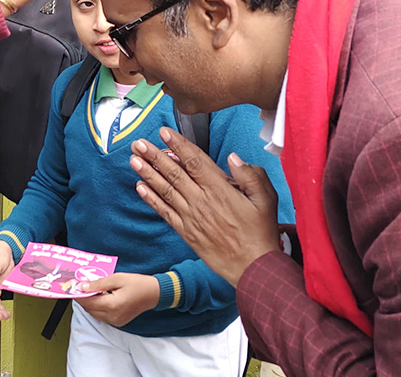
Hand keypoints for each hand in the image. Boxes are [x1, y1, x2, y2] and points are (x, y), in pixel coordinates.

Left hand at [77, 273, 160, 326]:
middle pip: (90, 309)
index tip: (72, 287)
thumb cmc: (138, 284)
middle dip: (83, 299)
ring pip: (94, 314)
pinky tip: (98, 297)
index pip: (88, 303)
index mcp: (112, 306)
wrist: (154, 293)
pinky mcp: (118, 322)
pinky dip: (97, 307)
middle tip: (78, 287)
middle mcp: (113, 317)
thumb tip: (82, 286)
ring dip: (89, 303)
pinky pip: (102, 316)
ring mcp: (116, 321)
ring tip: (88, 290)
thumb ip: (98, 283)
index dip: (78, 295)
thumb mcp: (117, 278)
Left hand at [129, 127, 280, 285]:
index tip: (164, 132)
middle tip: (139, 142)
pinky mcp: (186, 232)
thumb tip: (233, 158)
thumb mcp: (266, 199)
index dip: (178, 145)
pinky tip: (140, 187)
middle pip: (174, 173)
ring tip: (134, 159)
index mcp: (220, 190)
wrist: (253, 267)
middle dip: (155, 155)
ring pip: (166, 190)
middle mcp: (202, 201)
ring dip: (148, 173)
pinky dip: (151, 199)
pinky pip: (165, 212)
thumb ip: (251, 175)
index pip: (194, 162)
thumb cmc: (261, 232)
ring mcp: (191, 217)